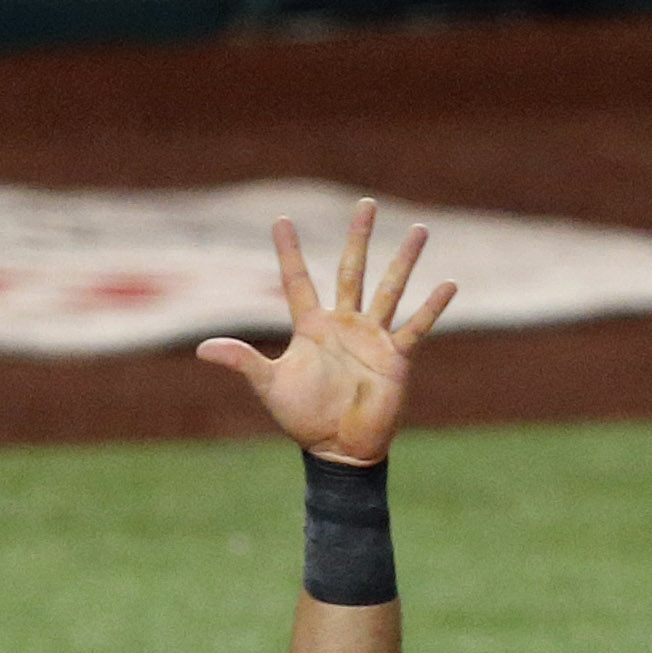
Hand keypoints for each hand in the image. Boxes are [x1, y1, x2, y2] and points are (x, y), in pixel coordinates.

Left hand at [195, 200, 456, 466]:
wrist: (339, 449)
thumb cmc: (303, 418)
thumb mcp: (270, 385)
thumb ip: (243, 361)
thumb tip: (202, 348)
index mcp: (311, 326)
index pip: (297, 279)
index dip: (289, 250)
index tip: (281, 219)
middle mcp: (344, 323)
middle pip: (351, 270)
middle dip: (359, 236)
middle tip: (367, 203)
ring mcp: (372, 337)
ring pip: (390, 288)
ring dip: (405, 260)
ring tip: (421, 229)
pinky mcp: (395, 356)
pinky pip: (416, 327)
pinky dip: (433, 307)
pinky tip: (449, 284)